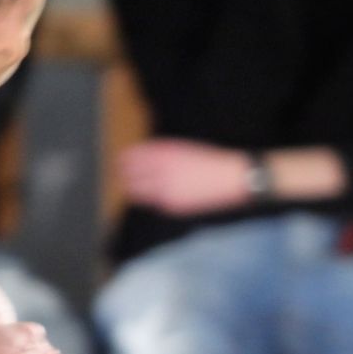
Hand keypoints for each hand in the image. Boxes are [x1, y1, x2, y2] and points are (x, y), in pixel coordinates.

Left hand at [120, 139, 253, 215]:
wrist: (231, 178)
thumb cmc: (211, 161)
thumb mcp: (185, 149)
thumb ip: (164, 155)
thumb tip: (147, 160)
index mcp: (165, 152)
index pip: (134, 155)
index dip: (125, 159)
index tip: (121, 160)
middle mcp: (162, 169)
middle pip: (131, 173)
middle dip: (125, 174)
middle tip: (123, 175)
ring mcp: (166, 188)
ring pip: (137, 191)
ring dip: (133, 188)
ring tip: (131, 188)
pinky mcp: (172, 204)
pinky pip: (153, 202)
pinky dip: (150, 199)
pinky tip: (152, 198)